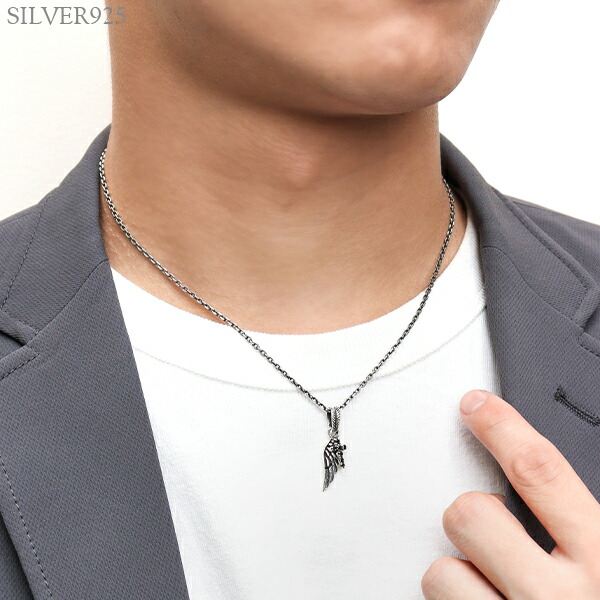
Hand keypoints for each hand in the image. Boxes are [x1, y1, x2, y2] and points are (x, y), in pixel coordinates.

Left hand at [421, 389, 599, 598]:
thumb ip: (590, 523)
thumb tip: (545, 478)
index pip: (540, 472)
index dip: (503, 428)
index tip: (475, 407)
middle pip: (470, 514)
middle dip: (474, 516)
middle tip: (496, 538)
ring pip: (442, 572)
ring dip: (459, 578)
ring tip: (495, 595)